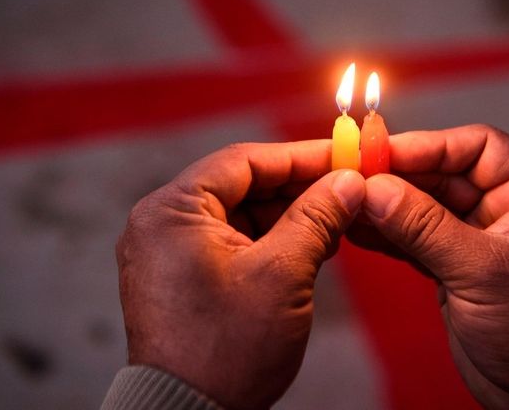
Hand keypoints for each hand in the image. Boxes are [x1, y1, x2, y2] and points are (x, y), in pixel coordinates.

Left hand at [116, 141, 364, 409]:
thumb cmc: (224, 353)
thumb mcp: (282, 274)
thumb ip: (316, 218)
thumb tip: (348, 183)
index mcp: (171, 212)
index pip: (243, 162)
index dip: (300, 156)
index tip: (341, 155)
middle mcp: (160, 225)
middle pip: (241, 186)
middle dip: (298, 188)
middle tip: (346, 188)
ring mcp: (168, 253)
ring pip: (239, 215)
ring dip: (288, 216)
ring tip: (336, 220)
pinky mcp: (181, 278)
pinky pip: (231, 243)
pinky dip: (270, 242)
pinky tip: (309, 245)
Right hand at [350, 125, 508, 408]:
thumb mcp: (485, 272)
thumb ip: (426, 228)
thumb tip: (376, 189)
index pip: (476, 146)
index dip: (426, 145)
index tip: (379, 152)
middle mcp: (507, 207)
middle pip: (443, 174)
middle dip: (397, 177)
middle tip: (350, 178)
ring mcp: (479, 238)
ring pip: (424, 207)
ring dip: (385, 206)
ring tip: (344, 204)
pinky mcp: (456, 267)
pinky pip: (416, 240)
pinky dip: (387, 236)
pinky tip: (356, 230)